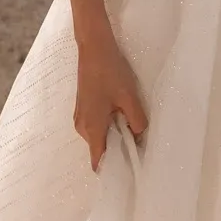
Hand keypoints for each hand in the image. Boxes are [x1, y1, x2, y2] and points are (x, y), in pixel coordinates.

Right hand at [73, 28, 147, 170]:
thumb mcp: (130, 98)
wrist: (93, 48)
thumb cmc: (110, 72)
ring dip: (115, 136)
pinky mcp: (82, 109)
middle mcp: (82, 127)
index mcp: (92, 128)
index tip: (130, 172)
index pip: (99, 161)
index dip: (114, 169)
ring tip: (132, 126)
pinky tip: (122, 115)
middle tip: (139, 144)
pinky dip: (109, 126)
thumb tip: (140, 138)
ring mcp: (80, 118)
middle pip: (101, 149)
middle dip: (119, 150)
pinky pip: (97, 127)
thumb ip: (137, 122)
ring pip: (99, 137)